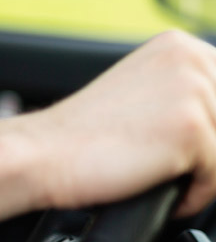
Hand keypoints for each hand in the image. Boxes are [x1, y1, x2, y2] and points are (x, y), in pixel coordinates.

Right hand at [24, 30, 215, 215]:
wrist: (43, 153)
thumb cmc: (83, 134)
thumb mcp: (144, 92)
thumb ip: (186, 93)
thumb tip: (213, 121)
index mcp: (180, 46)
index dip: (207, 131)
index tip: (175, 145)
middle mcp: (191, 59)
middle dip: (204, 153)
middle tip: (161, 161)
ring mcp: (193, 91)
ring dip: (197, 174)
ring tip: (154, 172)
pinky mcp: (192, 129)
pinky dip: (191, 196)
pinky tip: (154, 184)